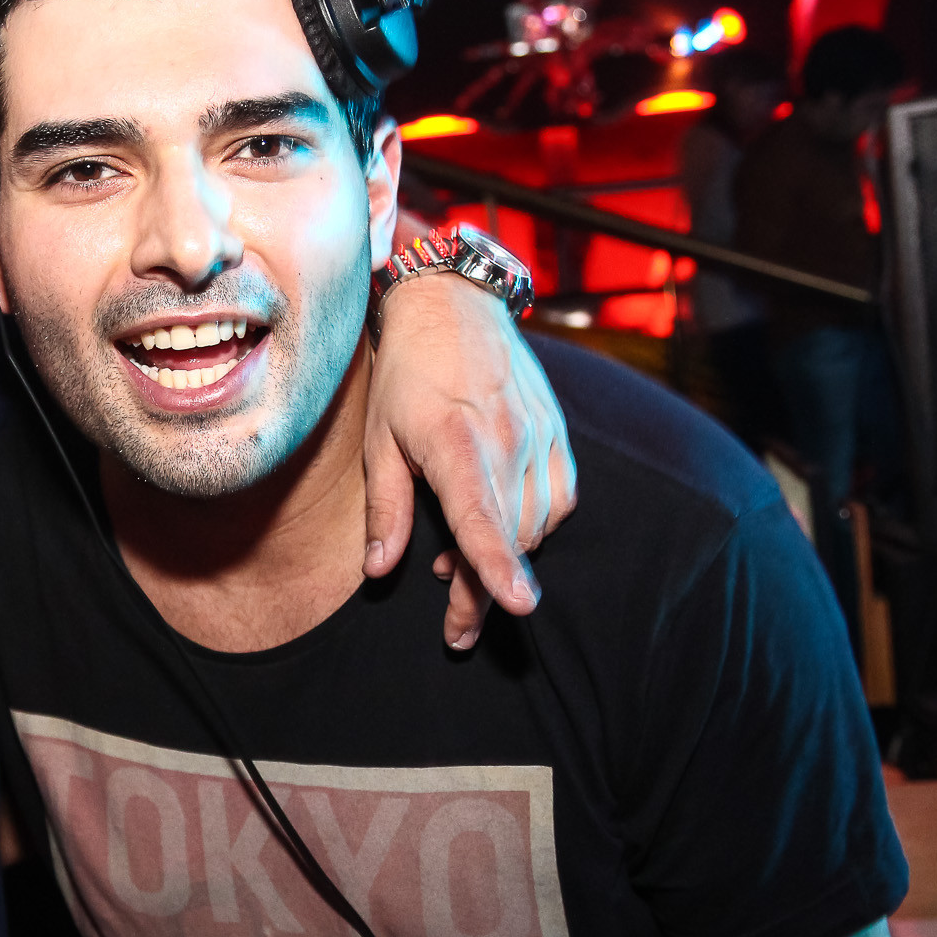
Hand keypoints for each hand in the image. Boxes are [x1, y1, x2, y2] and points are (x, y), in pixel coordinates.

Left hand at [364, 216, 575, 647]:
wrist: (454, 305)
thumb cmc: (406, 374)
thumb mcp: (378, 438)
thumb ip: (384, 508)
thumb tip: (379, 570)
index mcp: (455, 441)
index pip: (482, 517)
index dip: (497, 565)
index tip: (518, 605)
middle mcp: (507, 440)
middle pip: (508, 538)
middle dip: (484, 592)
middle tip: (457, 631)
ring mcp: (539, 436)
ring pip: (534, 525)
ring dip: (502, 557)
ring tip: (457, 567)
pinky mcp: (557, 435)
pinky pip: (557, 502)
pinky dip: (531, 526)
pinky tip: (497, 527)